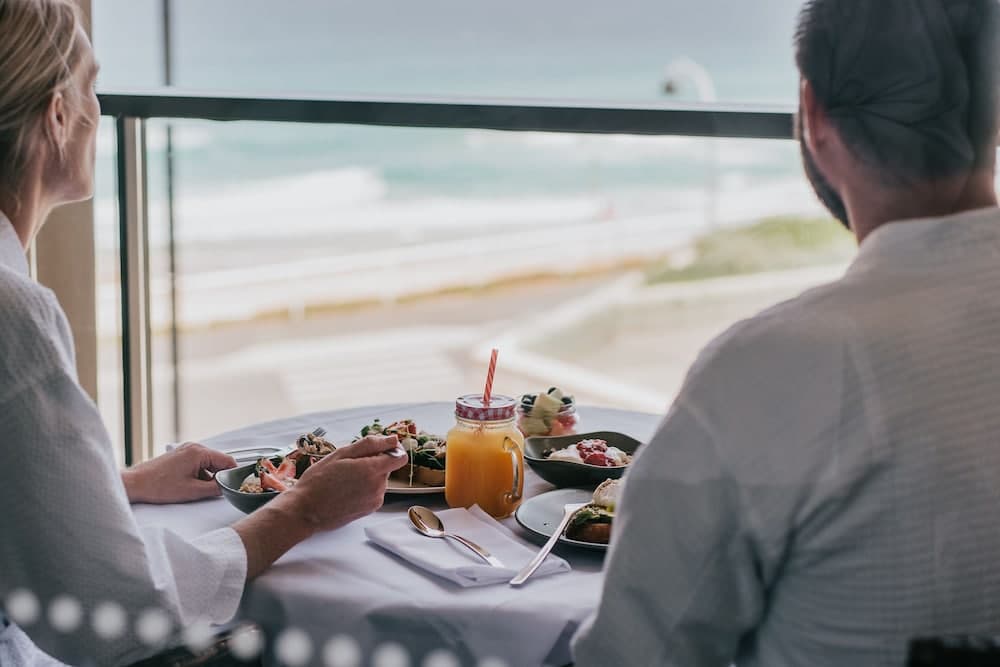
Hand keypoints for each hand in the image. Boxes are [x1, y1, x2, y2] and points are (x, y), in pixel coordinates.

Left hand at [122, 442, 237, 503]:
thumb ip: (215, 488)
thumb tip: (228, 487)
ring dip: (209, 477)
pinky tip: (191, 486)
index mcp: (199, 452)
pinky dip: (199, 475)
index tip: (234, 486)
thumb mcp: (192, 491)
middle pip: (218, 461)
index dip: (233, 475)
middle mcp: (193, 447)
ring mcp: (185, 450)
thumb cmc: (158, 486)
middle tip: (218, 492)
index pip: (228, 461)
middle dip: (220, 476)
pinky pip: (198, 464)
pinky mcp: (179, 456)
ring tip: (199, 490)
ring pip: (208, 464)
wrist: (134, 484)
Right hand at [234, 434, 406, 579]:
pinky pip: (373, 493)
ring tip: (344, 480)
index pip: (400, 457)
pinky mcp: (369, 510)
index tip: (377, 449)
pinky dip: (364, 488)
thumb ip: (370, 445)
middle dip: (372, 463)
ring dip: (367, 476)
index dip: (391, 450)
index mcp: (372, 471)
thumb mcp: (341, 454)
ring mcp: (375, 501)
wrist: (305, 510)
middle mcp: (378, 488)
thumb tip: (393, 440)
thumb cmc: (318, 480)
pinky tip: (346, 490)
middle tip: (348, 466)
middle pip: (387, 468)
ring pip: (379, 480)